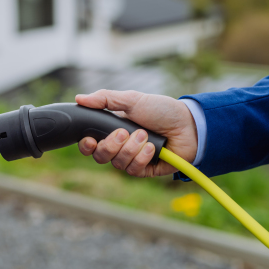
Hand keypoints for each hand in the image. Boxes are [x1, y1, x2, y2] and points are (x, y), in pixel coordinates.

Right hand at [75, 90, 197, 177]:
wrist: (189, 125)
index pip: (90, 144)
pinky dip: (142, 157)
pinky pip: (133, 170)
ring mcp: (132, 159)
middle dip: (111, 145)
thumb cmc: (161, 110)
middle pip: (100, 156)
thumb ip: (105, 99)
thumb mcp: (132, 99)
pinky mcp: (145, 169)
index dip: (86, 145)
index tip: (90, 140)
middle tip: (124, 132)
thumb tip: (79, 98)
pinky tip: (153, 147)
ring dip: (131, 148)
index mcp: (112, 129)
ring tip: (146, 135)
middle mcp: (120, 146)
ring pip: (117, 163)